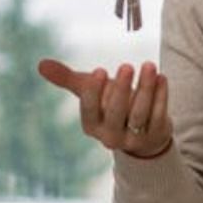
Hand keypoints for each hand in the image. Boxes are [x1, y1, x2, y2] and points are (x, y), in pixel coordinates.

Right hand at [38, 58, 172, 158]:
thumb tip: (41, 64)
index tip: (99, 70)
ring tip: (149, 66)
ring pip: (139, 114)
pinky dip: (161, 96)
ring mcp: (133, 138)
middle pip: (115, 112)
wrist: (140, 130)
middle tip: (126, 65)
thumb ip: (66, 79)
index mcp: (91, 125)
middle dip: (120, 89)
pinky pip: (158, 115)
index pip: (89, 111)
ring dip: (145, 89)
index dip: (94, 92)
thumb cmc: (109, 105)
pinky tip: (162, 77)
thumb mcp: (88, 92)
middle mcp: (110, 136)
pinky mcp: (155, 135)